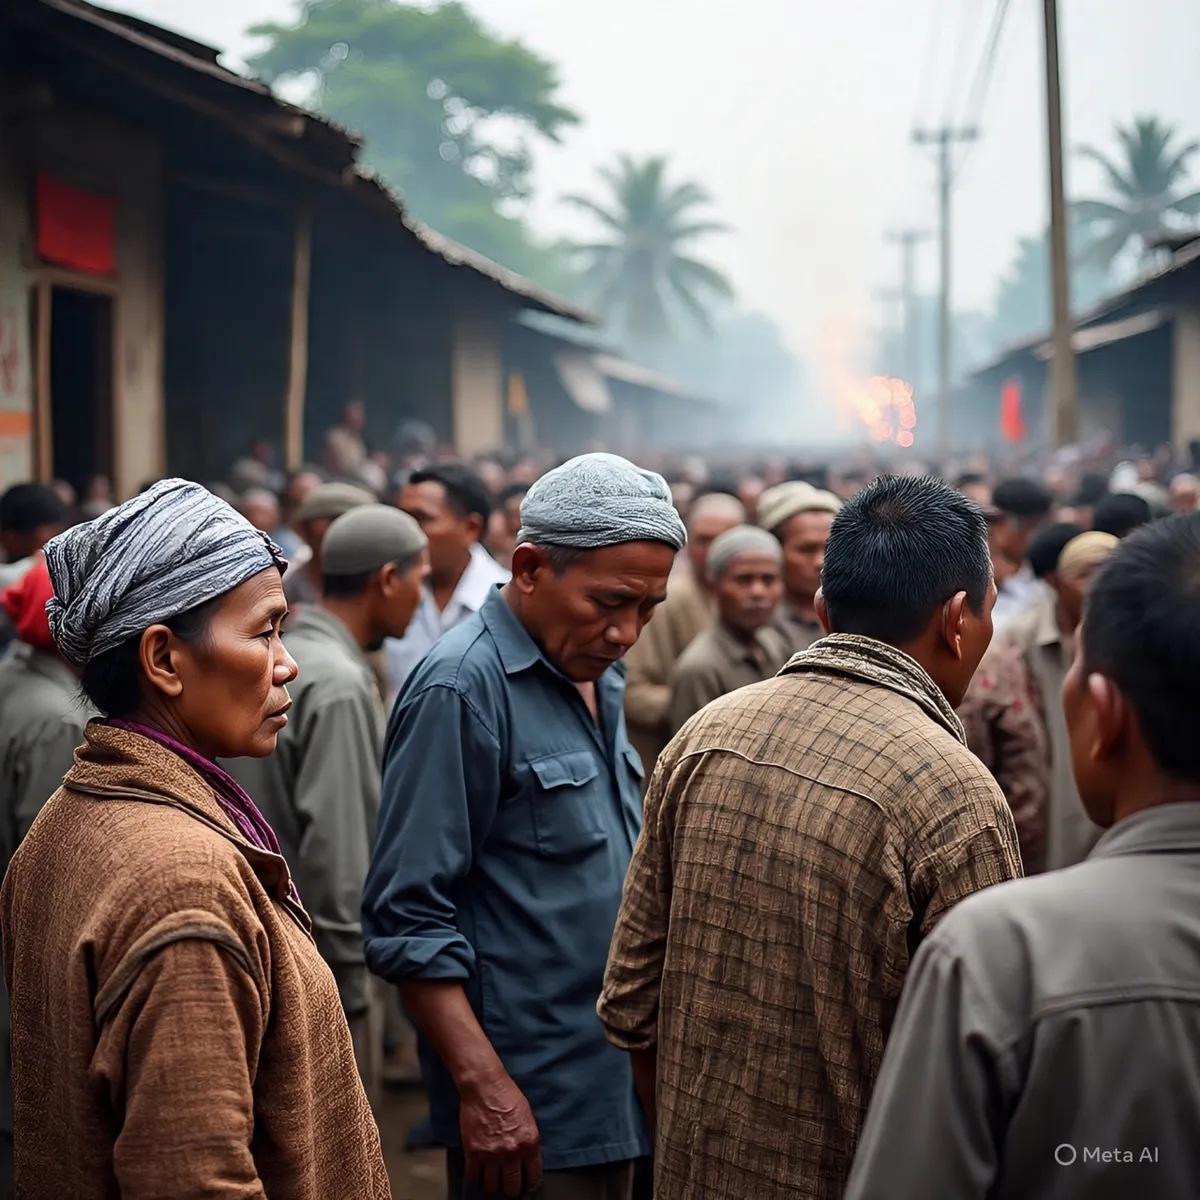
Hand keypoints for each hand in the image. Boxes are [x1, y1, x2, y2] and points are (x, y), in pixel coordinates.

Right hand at [459, 1071, 542, 1195]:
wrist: (485, 1086)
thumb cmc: (507, 1096)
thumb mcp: (528, 1119)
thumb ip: (529, 1142)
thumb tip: (528, 1161)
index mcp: (530, 1143)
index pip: (533, 1177)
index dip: (530, 1185)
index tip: (527, 1187)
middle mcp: (511, 1152)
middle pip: (511, 1187)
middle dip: (511, 1189)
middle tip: (509, 1185)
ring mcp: (491, 1154)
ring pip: (491, 1186)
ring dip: (493, 1185)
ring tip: (493, 1179)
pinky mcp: (472, 1152)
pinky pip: (474, 1177)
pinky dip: (476, 1177)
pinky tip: (479, 1172)